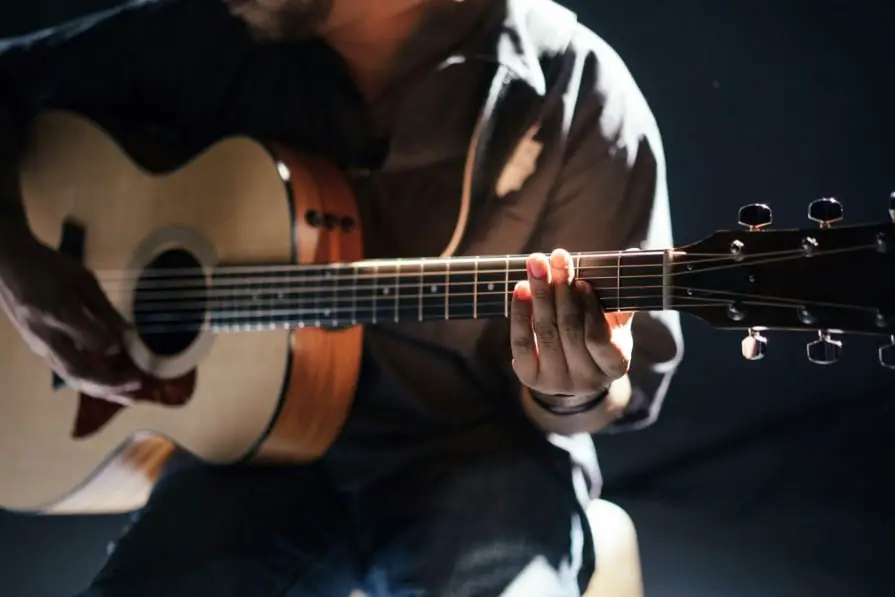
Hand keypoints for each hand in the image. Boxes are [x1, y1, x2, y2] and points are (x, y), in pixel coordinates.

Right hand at [0, 230, 141, 401]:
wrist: (7, 266)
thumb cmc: (48, 266)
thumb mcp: (82, 279)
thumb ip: (104, 308)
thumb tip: (127, 333)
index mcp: (59, 313)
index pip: (92, 341)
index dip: (114, 347)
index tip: (131, 345)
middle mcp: (47, 337)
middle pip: (79, 372)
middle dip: (110, 385)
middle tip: (138, 387)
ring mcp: (39, 346)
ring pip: (71, 377)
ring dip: (101, 390)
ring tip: (127, 397)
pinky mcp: (38, 349)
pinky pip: (65, 371)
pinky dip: (89, 381)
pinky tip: (107, 385)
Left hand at [510, 249, 633, 401]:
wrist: (571, 369)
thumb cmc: (597, 335)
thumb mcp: (614, 320)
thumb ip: (620, 292)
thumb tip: (633, 253)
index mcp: (615, 366)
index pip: (599, 339)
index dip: (590, 310)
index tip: (582, 282)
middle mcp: (586, 380)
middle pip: (569, 330)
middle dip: (561, 291)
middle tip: (557, 258)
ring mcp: (556, 382)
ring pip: (546, 333)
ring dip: (540, 294)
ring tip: (537, 264)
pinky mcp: (530, 377)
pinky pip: (522, 342)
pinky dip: (521, 313)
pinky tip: (521, 288)